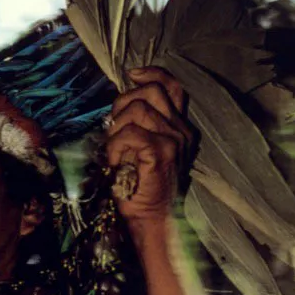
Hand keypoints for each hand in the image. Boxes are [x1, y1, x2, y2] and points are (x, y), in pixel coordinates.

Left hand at [106, 67, 194, 222]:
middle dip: (123, 103)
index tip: (132, 75)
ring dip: (116, 129)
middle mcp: (182, 130)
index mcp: (179, 127)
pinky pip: (131, 133)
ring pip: (138, 109)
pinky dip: (115, 146)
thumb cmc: (140, 190)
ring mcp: (175, 140)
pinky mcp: (163, 152)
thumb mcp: (139, 151)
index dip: (151, 74)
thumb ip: (137, 127)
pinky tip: (114, 163)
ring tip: (114, 152)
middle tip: (113, 130)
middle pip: (151, 91)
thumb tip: (119, 106)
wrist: (151, 220)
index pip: (172, 86)